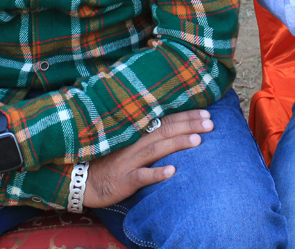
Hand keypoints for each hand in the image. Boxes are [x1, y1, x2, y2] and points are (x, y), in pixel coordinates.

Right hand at [84, 109, 213, 207]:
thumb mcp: (129, 144)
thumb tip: (176, 128)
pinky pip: (141, 176)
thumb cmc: (110, 160)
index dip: (187, 117)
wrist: (83, 180)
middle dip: (189, 126)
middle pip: (165, 131)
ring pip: (156, 149)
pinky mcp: (124, 180)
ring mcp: (129, 161)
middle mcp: (135, 143)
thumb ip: (149, 135)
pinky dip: (157, 173)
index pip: (166, 120)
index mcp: (138, 133)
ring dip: (177, 144)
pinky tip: (172, 171)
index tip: (207, 114)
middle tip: (211, 124)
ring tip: (198, 141)